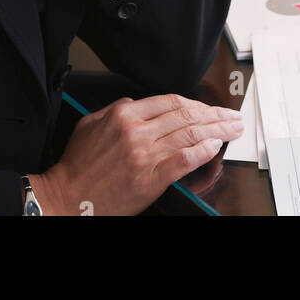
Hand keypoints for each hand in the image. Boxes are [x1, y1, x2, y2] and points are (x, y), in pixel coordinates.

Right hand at [35, 94, 243, 215]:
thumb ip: (118, 109)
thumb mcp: (91, 123)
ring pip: (189, 134)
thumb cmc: (77, 165)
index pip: (170, 101)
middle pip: (186, 115)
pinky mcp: (150, 180)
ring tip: (233, 128)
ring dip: (217, 130)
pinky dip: (202, 151)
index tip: (210, 107)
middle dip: (215, 114)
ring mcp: (144, 155)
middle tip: (232, 115)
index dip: (196, 103)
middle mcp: (136, 131)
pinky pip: (183, 161)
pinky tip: (215, 146)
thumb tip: (141, 104)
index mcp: (123, 114)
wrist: (67, 198)